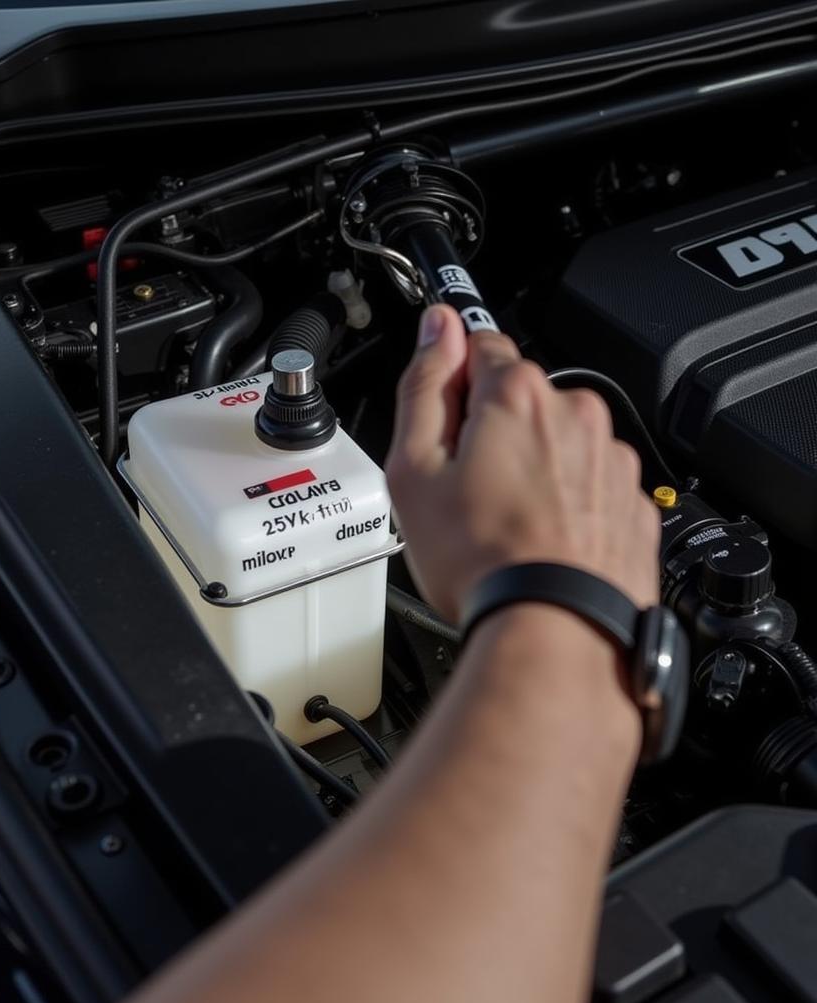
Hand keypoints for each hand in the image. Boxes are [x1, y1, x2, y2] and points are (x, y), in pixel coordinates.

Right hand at [386, 305, 660, 624]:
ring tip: (503, 524)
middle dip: (491, 430)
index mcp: (518, 395)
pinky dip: (566, 502)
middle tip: (465, 488)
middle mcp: (576, 414)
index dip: (452, 385)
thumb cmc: (482, 560)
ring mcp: (611, 460)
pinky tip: (539, 541)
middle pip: (520, 398)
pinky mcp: (632, 502)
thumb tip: (437, 329)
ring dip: (531, 468)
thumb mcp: (414, 469)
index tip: (443, 423)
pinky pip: (589, 484)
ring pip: (557, 443)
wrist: (554, 629)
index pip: (479, 345)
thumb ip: (422, 386)